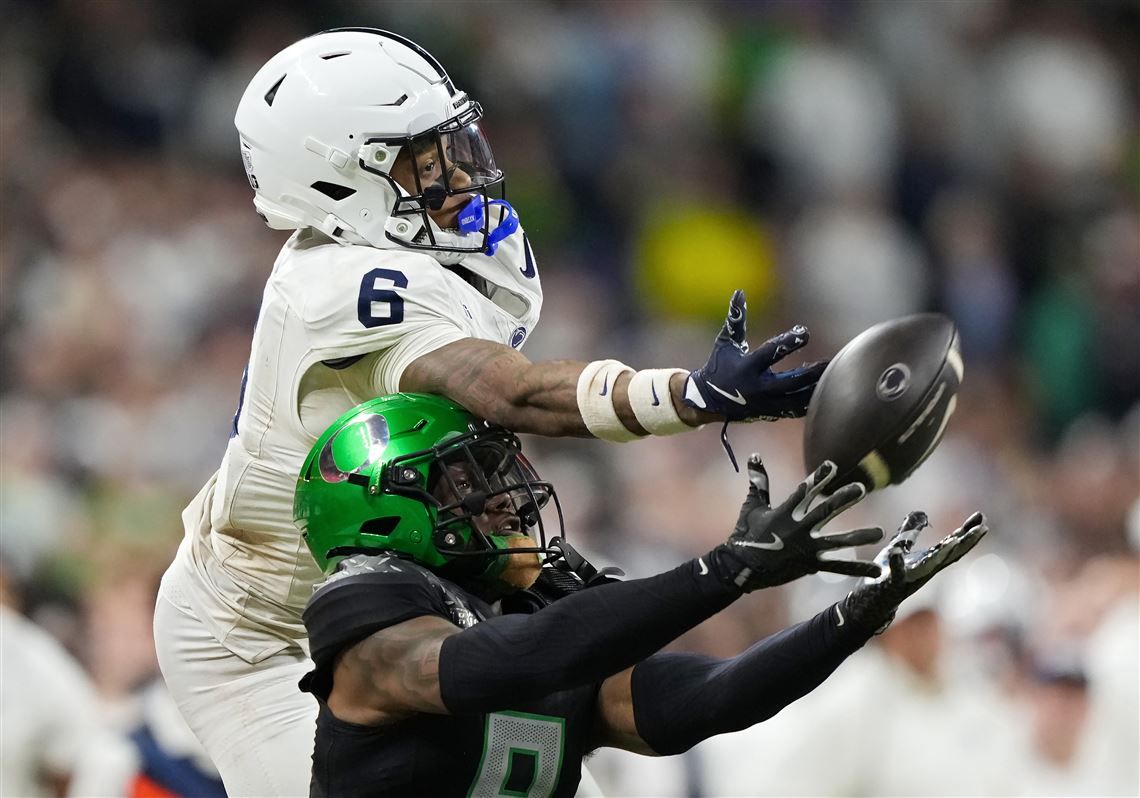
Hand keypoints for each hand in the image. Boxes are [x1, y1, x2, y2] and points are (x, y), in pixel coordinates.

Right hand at [683, 290, 827, 421]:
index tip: (805, 331)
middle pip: (790, 382)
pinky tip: (823, 392)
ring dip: (814, 389)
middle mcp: (757, 388)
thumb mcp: (725, 342)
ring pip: (796, 400)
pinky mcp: (770, 413)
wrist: (709, 401)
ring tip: (832, 376)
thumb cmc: (719, 365)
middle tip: (829, 362)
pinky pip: (794, 411)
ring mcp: (765, 404)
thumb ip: (735, 320)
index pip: (771, 352)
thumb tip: (740, 292)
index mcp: (747, 367)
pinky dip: (809, 402)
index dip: (789, 342)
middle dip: (810, 374)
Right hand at [707, 455, 883, 591]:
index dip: (819, 477)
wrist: (741, 567)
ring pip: (837, 541)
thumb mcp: (752, 506)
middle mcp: (798, 529)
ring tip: (880, 532)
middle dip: (843, 499)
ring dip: (859, 536)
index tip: (832, 466)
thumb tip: (755, 455)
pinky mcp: (810, 564)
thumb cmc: (746, 534)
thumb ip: (759, 481)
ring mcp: (806, 548)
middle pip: (825, 511)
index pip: (805, 491)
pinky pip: (837, 566)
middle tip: (861, 488)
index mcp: (785, 512)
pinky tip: (876, 571)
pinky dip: (857, 569)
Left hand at [843, 511, 988, 632]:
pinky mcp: (890, 586)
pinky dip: (895, 563)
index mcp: (927, 562)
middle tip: (982, 528)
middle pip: (949, 556)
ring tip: (954, 540)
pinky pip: (893, 575)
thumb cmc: (884, 576)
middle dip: (966, 543)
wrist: (867, 605)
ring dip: (942, 555)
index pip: (952, 544)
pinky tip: (895, 552)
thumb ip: (910, 532)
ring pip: (928, 567)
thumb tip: (923, 512)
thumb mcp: (898, 547)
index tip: (981, 517)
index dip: (966, 532)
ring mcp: (908, 580)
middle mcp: (923, 572)